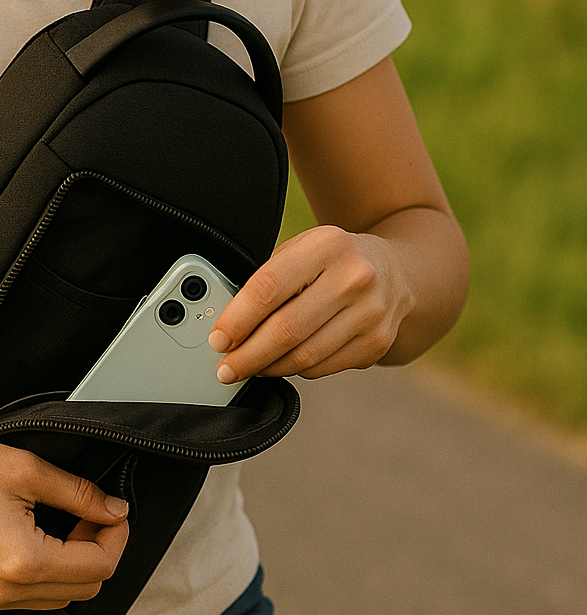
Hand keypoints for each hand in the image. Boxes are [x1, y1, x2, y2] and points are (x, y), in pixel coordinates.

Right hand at [0, 438, 128, 614]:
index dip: (116, 535)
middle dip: (96, 549)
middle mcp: (6, 594)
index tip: (112, 509)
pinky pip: (27, 600)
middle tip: (86, 512)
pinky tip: (32, 539)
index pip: (99, 567)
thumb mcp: (23, 469)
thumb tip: (114, 509)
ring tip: (58, 522)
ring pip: (58, 599)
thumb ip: (77, 492)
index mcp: (24, 564)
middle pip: (85, 589)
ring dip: (72, 565)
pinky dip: (43, 575)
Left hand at [208, 225, 413, 381]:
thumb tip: (227, 324)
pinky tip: (281, 363)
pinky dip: (295, 369)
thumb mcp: (302, 249)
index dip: (237, 319)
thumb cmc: (332, 261)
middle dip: (248, 354)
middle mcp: (354, 277)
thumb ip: (268, 279)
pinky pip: (323, 367)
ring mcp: (370, 312)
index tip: (218, 339)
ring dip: (268, 368)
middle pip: (286, 329)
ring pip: (304, 356)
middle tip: (226, 367)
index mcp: (327, 244)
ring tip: (249, 367)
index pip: (269, 287)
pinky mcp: (378, 342)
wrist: (397, 271)